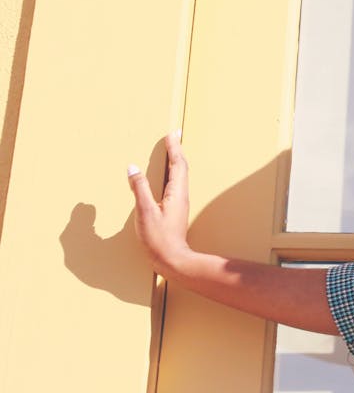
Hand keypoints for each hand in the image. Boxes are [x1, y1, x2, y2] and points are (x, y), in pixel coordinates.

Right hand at [127, 131, 191, 275]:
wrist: (172, 259)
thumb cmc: (158, 238)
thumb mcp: (145, 211)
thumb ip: (139, 188)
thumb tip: (133, 168)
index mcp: (177, 192)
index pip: (177, 164)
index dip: (174, 147)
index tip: (172, 133)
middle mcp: (181, 195)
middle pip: (181, 167)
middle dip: (177, 150)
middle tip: (173, 136)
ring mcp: (179, 203)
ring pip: (179, 175)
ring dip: (175, 160)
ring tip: (172, 150)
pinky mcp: (175, 210)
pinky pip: (175, 184)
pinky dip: (171, 173)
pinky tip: (166, 176)